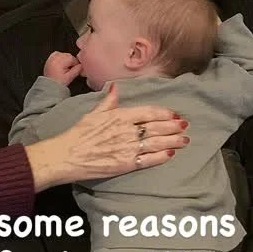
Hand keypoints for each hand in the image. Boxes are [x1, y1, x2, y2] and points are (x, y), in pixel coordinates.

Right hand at [26, 83, 188, 190]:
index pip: (148, 112)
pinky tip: (171, 154)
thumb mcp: (93, 113)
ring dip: (173, 141)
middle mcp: (127, 130)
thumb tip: (116, 87)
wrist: (67, 155)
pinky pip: (148, 159)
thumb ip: (109, 101)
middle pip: (157, 127)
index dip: (164, 113)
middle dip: (173, 126)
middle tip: (185, 126)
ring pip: (156, 143)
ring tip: (185, 140)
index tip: (174, 114)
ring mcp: (127, 148)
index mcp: (120, 116)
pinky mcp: (126, 164)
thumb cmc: (78, 134)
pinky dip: (161, 157)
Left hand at [44, 51, 81, 84]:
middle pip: (68, 55)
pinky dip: (60, 57)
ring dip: (66, 59)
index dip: (76, 64)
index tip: (76, 69)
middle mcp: (55, 58)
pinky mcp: (49, 59)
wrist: (49, 86)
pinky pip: (56, 54)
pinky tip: (61, 63)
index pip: (72, 58)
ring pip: (63, 54)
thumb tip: (81, 65)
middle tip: (70, 69)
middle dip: (71, 61)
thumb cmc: (58, 83)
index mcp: (60, 62)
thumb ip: (77, 70)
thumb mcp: (70, 77)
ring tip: (65, 67)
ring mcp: (51, 58)